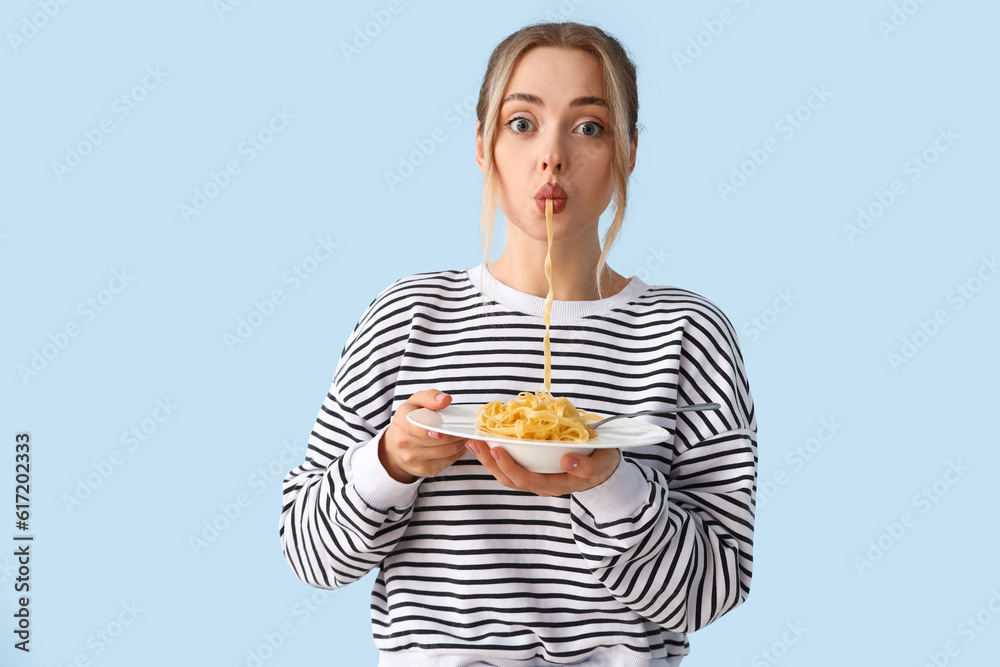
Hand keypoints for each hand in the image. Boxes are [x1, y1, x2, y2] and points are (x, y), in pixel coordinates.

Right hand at [379, 390, 469, 482]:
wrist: (396, 446)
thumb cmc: (411, 419)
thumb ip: (430, 397)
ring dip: (459, 442)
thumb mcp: (416, 402)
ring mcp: (413, 459)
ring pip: (447, 452)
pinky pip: (448, 462)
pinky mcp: (424, 470)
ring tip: (462, 434)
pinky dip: (457, 453)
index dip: (427, 430)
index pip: (413, 427)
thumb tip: (445, 399)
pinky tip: (456, 445)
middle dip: (455, 433)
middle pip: (438, 440)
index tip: (440, 431)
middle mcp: (404, 442)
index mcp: (401, 421)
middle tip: (464, 426)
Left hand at [466, 441, 620, 496]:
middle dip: (490, 462)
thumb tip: (567, 461)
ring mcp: (537, 478)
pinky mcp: (534, 469)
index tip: (496, 448)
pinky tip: (488, 441)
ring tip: (475, 442)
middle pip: (510, 479)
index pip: (527, 480)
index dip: (509, 466)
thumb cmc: (602, 464)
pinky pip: (512, 466)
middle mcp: (543, 485)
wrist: (606, 469)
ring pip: (507, 475)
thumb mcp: (601, 465)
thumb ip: (586, 467)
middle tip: (475, 442)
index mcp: (557, 484)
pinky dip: (497, 455)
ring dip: (489, 459)